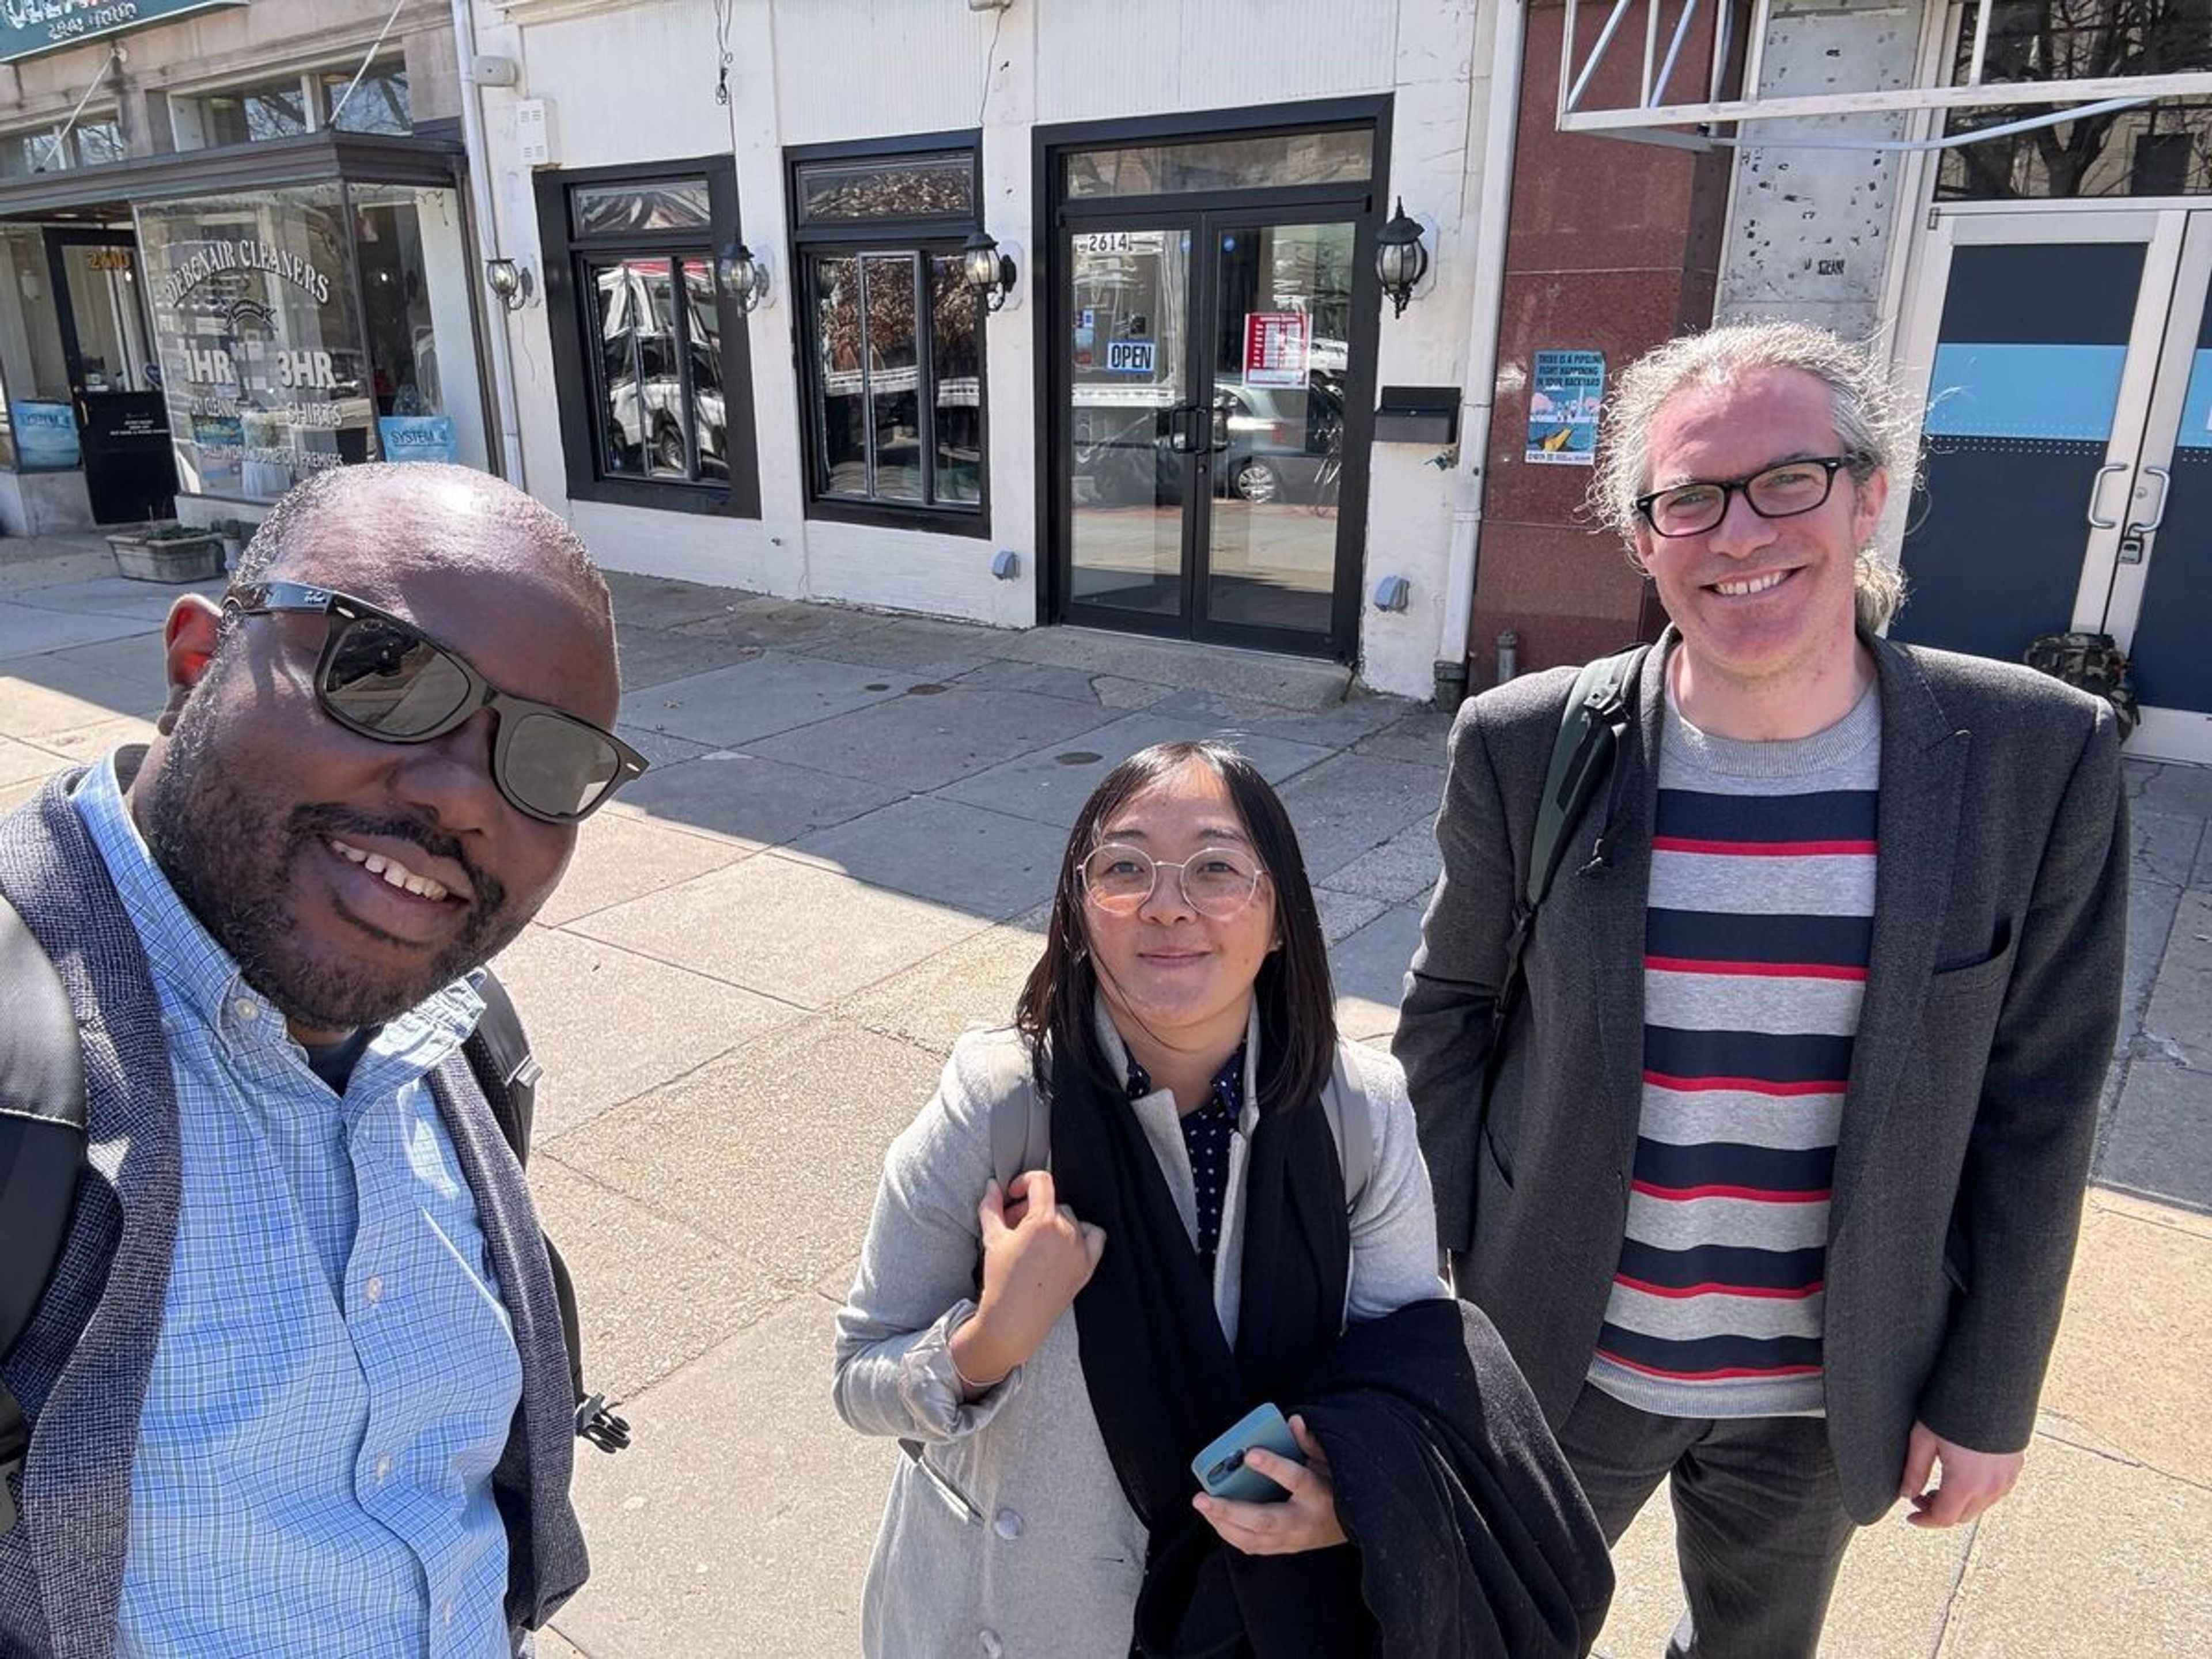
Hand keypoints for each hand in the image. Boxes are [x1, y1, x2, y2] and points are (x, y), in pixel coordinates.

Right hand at [951, 1171, 1104, 1393]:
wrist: (1014, 1320)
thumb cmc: (1001, 1280)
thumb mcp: (992, 1238)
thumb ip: (991, 1207)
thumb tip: (992, 1186)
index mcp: (1043, 1221)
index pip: (1042, 1182)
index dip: (1025, 1181)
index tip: (1014, 1194)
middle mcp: (1067, 1232)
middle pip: (1052, 1204)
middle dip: (1031, 1209)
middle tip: (1013, 1226)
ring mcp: (1080, 1250)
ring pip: (1071, 1219)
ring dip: (1053, 1222)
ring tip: (1034, 1240)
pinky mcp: (1088, 1266)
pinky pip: (1095, 1237)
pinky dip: (1083, 1234)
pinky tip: (1065, 1242)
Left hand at [1193, 1414, 1346, 1555]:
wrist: (1351, 1525)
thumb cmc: (1333, 1487)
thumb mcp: (1329, 1462)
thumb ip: (1308, 1443)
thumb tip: (1293, 1421)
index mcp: (1317, 1493)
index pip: (1295, 1479)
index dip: (1273, 1466)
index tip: (1250, 1454)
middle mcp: (1303, 1521)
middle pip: (1263, 1519)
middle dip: (1229, 1509)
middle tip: (1201, 1498)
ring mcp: (1291, 1539)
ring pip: (1252, 1538)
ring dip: (1223, 1523)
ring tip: (1203, 1505)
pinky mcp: (1283, 1548)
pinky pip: (1252, 1546)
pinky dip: (1230, 1533)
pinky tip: (1215, 1518)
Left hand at [1899, 1419, 2023, 1527]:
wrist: (1991, 1388)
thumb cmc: (1953, 1410)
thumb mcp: (1923, 1438)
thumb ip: (1914, 1471)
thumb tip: (1907, 1493)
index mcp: (1965, 1484)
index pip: (1943, 1518)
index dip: (1925, 1521)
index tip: (1911, 1516)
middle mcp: (1990, 1487)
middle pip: (1962, 1516)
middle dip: (1940, 1512)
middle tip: (1922, 1496)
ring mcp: (2006, 1479)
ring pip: (1980, 1505)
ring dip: (1959, 1502)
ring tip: (1940, 1484)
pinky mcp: (2015, 1468)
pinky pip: (1995, 1491)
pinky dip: (1977, 1492)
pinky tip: (1963, 1475)